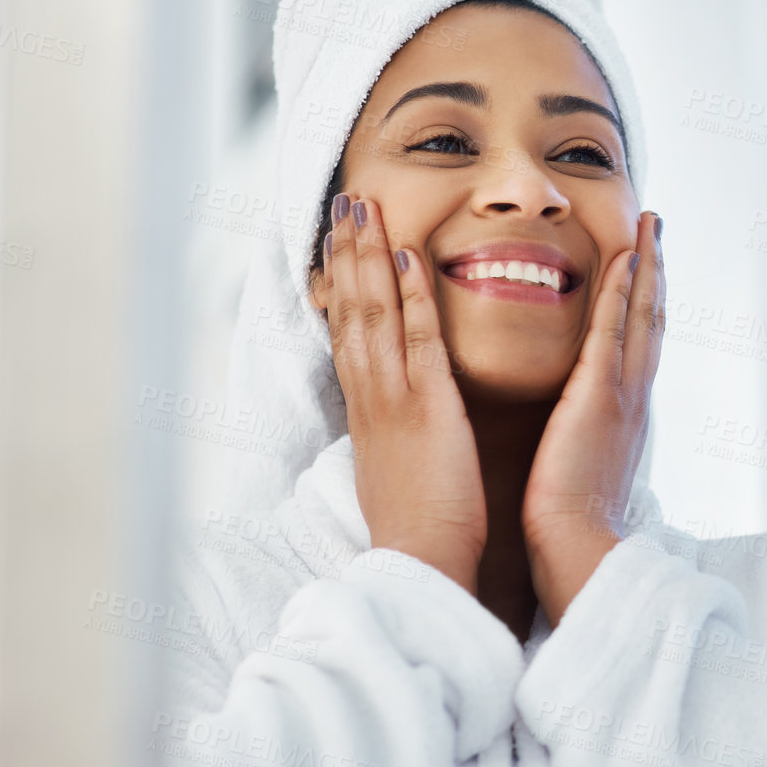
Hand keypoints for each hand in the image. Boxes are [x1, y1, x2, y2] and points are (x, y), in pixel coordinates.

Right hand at [321, 193, 489, 591]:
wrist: (421, 564)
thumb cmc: (420, 525)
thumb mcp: (398, 467)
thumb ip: (398, 432)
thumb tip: (400, 415)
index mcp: (367, 411)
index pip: (349, 333)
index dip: (343, 283)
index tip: (340, 241)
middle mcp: (370, 397)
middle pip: (351, 310)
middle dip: (347, 253)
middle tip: (344, 203)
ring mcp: (393, 400)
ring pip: (373, 314)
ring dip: (368, 257)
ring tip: (364, 210)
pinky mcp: (426, 409)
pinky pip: (416, 342)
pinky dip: (409, 298)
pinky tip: (408, 259)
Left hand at [522, 210, 664, 621]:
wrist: (578, 553)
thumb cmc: (571, 528)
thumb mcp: (580, 474)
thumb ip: (580, 444)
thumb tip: (573, 436)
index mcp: (626, 417)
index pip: (639, 347)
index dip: (645, 303)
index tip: (645, 266)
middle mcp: (633, 399)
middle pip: (653, 320)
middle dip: (656, 271)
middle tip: (658, 228)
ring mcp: (621, 396)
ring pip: (642, 316)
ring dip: (646, 267)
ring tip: (650, 226)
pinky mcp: (598, 399)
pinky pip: (612, 332)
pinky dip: (620, 293)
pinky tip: (622, 258)